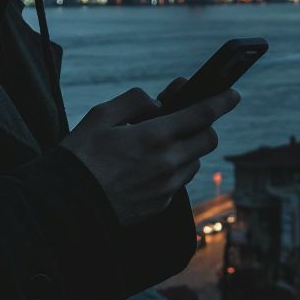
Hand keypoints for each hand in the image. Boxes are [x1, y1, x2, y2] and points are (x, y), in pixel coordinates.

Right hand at [60, 81, 239, 224]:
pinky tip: (148, 168)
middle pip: (208, 140)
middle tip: (188, 120)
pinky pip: (179, 183)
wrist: (66, 205)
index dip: (221, 101)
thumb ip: (135, 101)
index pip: (201, 114)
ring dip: (187, 150)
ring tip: (160, 146)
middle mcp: (167, 163)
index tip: (232, 94)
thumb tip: (159, 103)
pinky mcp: (161, 205)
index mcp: (154, 136)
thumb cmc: (80, 156)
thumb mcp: (101, 115)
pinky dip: (172, 171)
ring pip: (195, 163)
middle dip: (204, 126)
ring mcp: (166, 187)